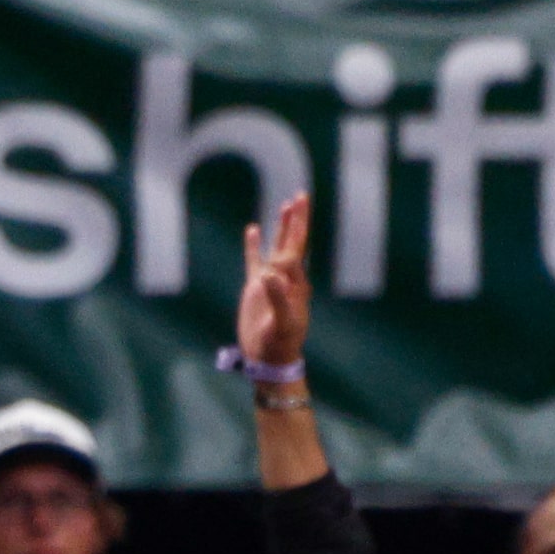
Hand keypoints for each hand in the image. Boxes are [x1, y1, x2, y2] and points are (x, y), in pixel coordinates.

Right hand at [236, 193, 311, 368]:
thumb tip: (270, 273)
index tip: (288, 231)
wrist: (268, 358)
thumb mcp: (282, 323)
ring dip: (282, 226)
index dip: (294, 236)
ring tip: (286, 204)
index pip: (296, 252)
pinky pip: (255, 259)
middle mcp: (287, 277)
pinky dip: (254, 244)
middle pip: (294, 241)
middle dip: (297, 219)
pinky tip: (253, 229)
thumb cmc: (280, 343)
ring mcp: (271, 280)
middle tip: (301, 195)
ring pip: (278, 246)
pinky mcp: (256, 286)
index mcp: (297, 283)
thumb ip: (277, 298)